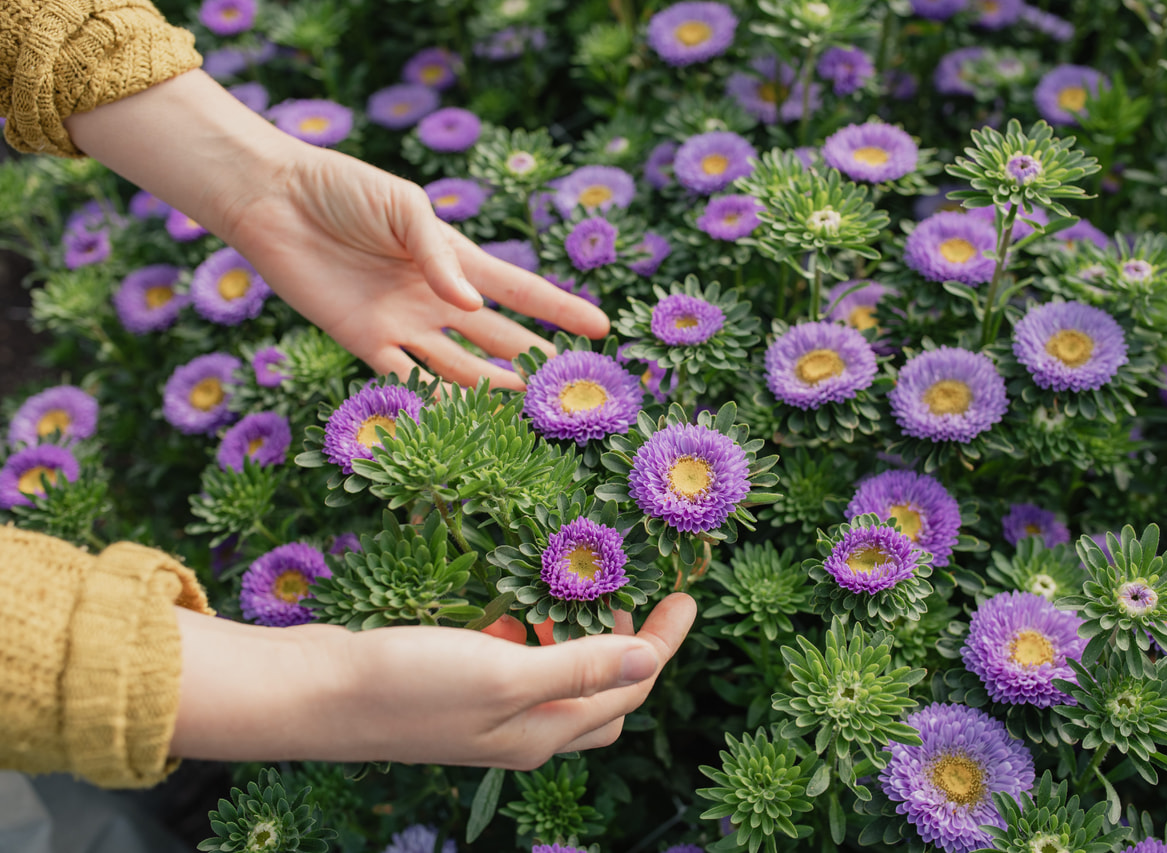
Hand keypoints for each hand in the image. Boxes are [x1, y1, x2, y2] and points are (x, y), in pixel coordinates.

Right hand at [171, 594, 696, 767]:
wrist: (316, 694)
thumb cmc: (409, 684)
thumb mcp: (504, 672)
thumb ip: (580, 668)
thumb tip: (651, 658)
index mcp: (542, 734)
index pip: (628, 690)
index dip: (662, 644)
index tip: (687, 596)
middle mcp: (522, 731)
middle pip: (603, 697)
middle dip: (630, 648)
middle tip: (631, 590)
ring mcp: (488, 713)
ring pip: (561, 680)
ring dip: (582, 638)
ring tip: (578, 588)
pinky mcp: (458, 690)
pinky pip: (519, 664)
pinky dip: (534, 634)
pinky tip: (519, 603)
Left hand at [220, 146, 608, 384]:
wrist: (273, 200)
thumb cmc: (342, 189)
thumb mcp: (404, 207)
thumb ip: (438, 255)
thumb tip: (471, 306)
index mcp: (453, 259)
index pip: (520, 291)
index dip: (560, 310)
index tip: (600, 328)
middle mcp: (436, 297)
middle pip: (497, 337)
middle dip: (534, 360)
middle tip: (571, 387)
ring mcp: (402, 324)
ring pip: (459, 367)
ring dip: (491, 388)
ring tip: (527, 408)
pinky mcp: (363, 342)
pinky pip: (403, 379)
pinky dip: (429, 401)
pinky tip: (459, 421)